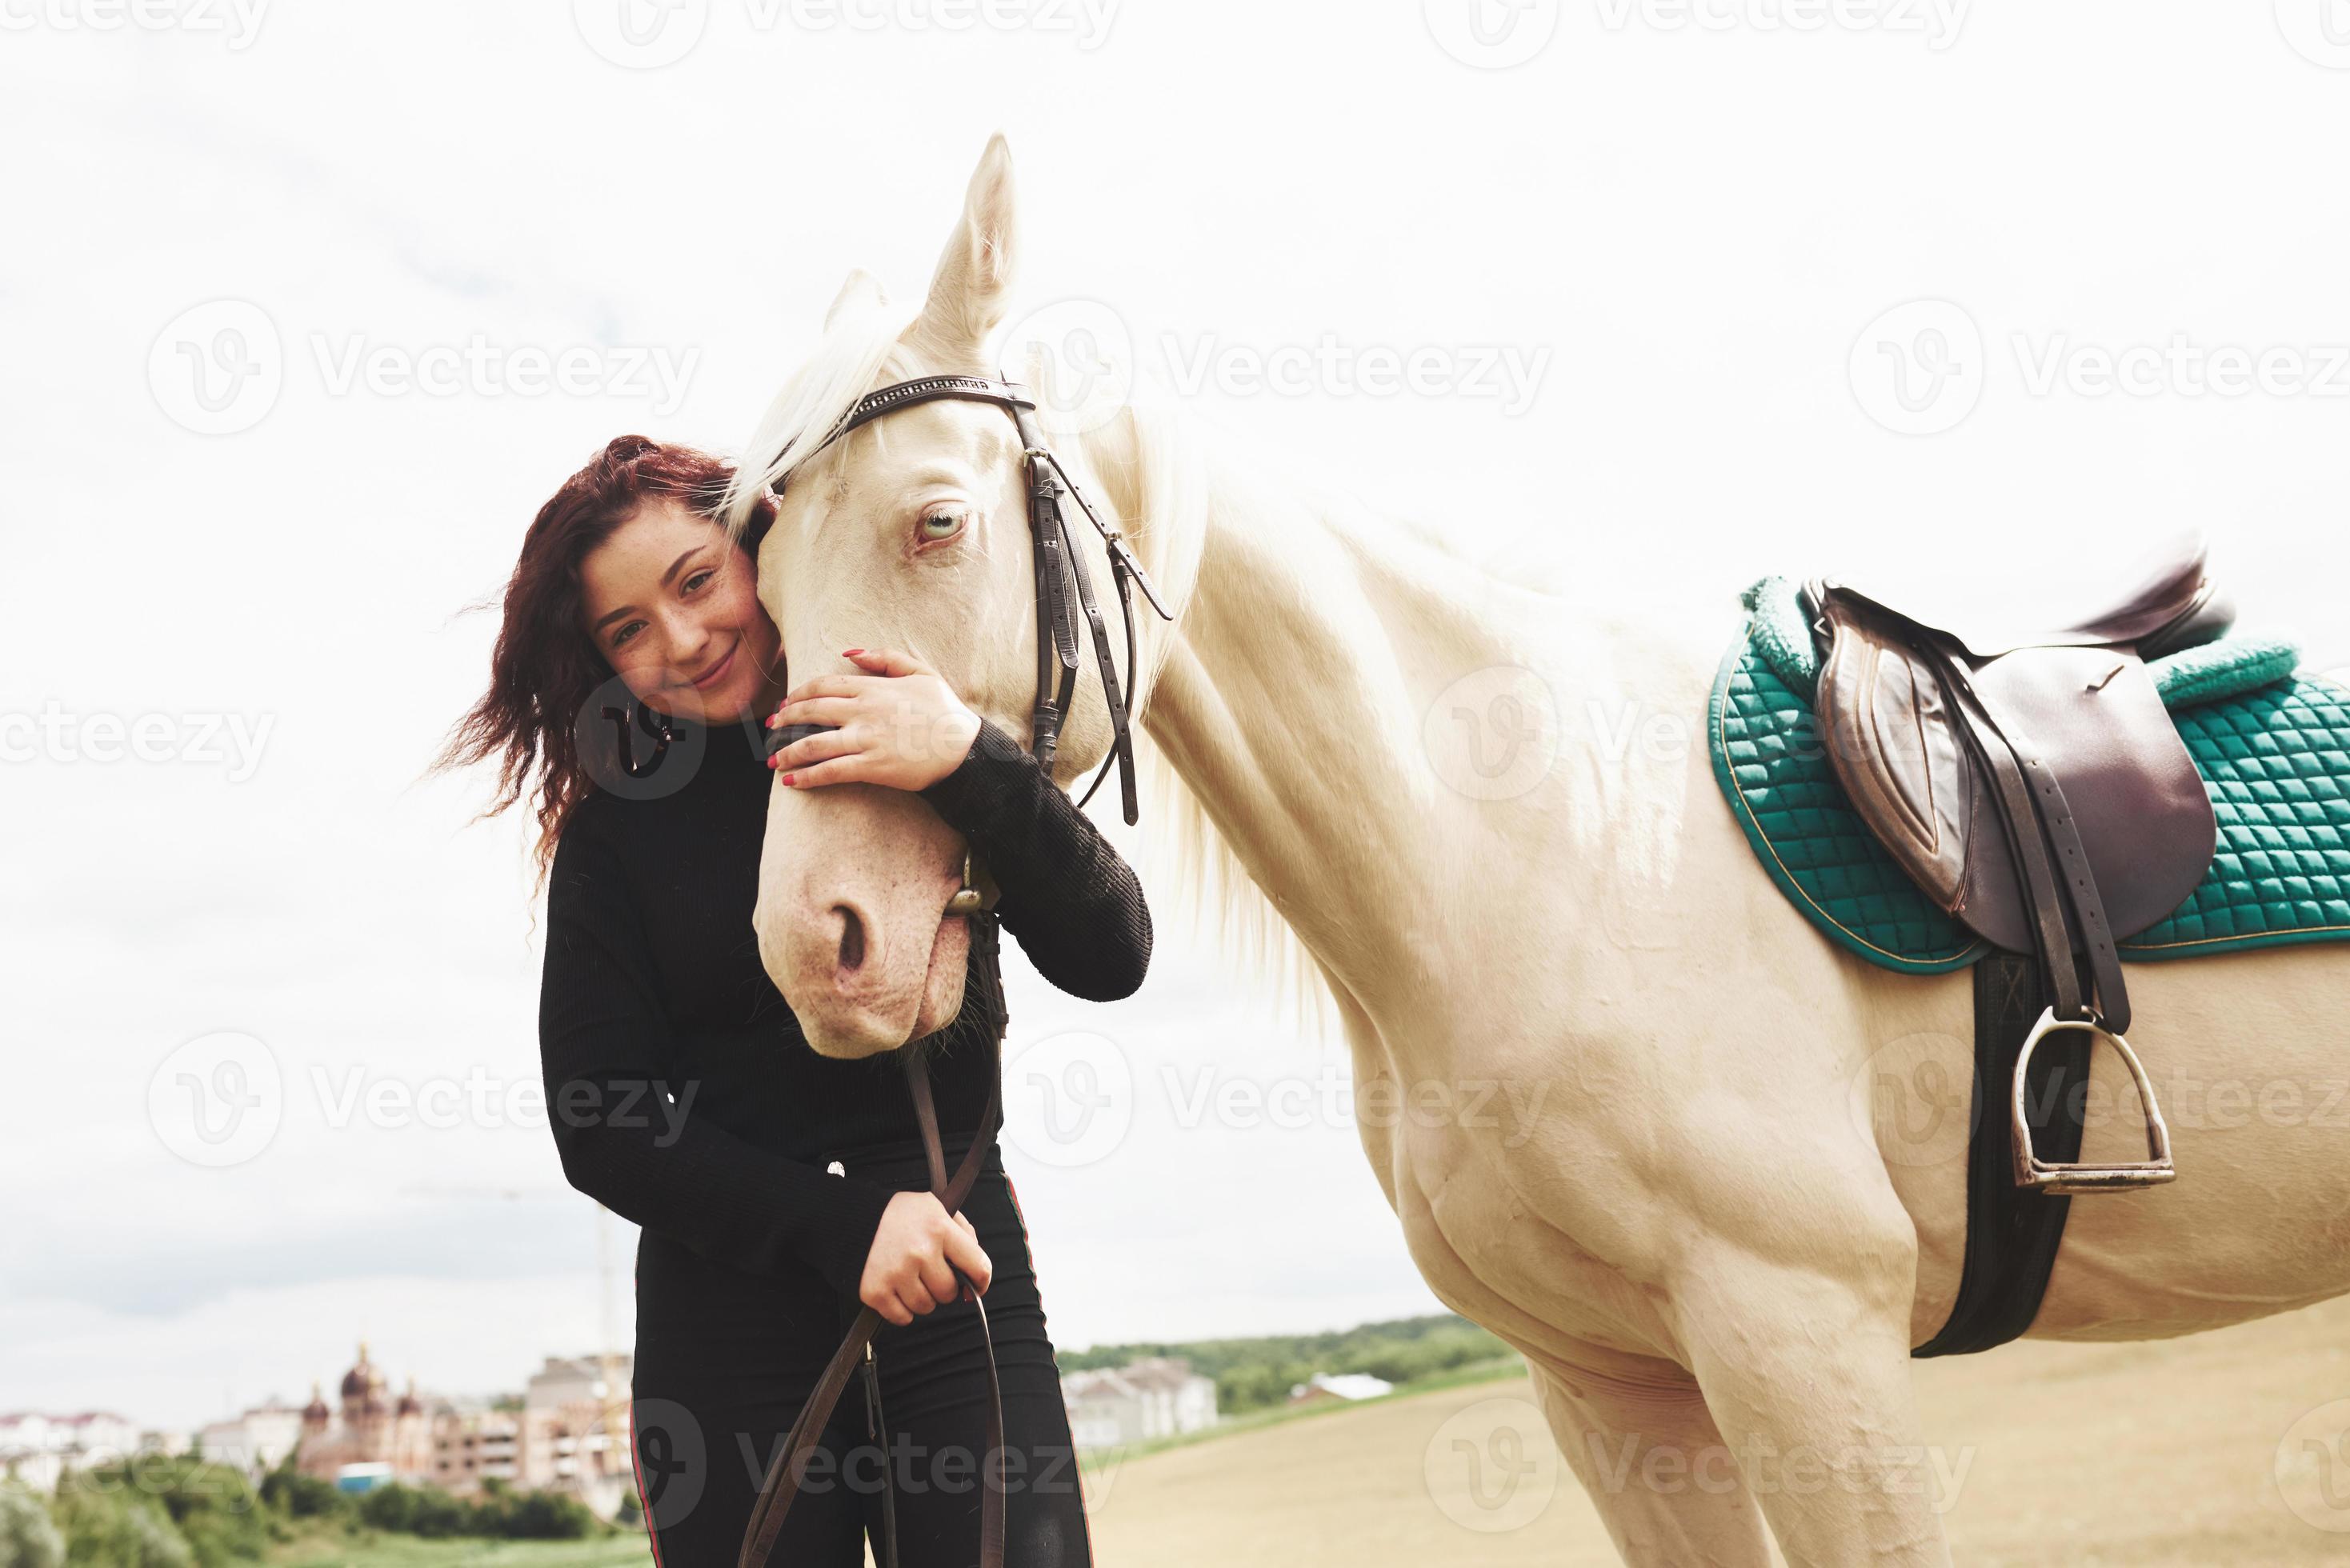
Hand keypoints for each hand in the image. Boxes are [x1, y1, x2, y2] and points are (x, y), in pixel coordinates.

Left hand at [764, 648, 983, 790]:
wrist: (964, 748)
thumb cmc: (944, 710)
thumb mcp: (920, 672)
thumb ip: (885, 658)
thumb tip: (849, 653)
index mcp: (873, 688)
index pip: (823, 685)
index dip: (799, 694)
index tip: (787, 703)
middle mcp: (864, 711)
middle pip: (811, 712)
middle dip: (785, 721)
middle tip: (772, 729)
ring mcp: (866, 739)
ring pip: (814, 744)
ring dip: (788, 753)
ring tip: (774, 760)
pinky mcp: (871, 766)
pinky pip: (830, 771)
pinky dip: (807, 777)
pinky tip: (792, 783)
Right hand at [859, 1191, 991, 1325]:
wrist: (852, 1219)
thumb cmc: (901, 1216)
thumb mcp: (937, 1208)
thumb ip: (964, 1235)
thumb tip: (978, 1277)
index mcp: (939, 1228)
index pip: (978, 1266)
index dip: (981, 1281)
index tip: (976, 1285)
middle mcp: (920, 1251)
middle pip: (948, 1292)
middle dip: (943, 1286)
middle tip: (929, 1272)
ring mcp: (896, 1273)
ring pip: (926, 1307)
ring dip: (922, 1298)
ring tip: (910, 1277)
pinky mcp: (875, 1291)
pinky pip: (902, 1318)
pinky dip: (902, 1309)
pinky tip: (897, 1289)